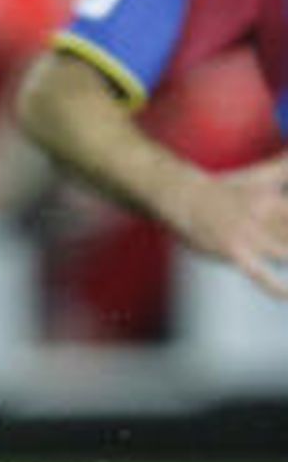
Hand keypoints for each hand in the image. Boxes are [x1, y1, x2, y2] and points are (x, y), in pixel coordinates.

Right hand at [180, 151, 287, 298]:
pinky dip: (275, 286)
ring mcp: (251, 235)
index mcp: (278, 199)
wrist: (184, 197)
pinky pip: (258, 273)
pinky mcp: (234, 252)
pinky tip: (287, 295)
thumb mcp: (260, 176)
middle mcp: (269, 215)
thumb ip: (285, 166)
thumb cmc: (222, 188)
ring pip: (287, 252)